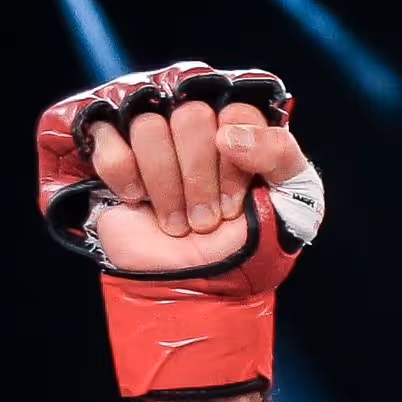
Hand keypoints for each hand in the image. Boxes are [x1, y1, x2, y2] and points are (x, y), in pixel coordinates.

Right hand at [90, 103, 313, 274]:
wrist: (195, 290)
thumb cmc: (245, 248)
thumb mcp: (293, 206)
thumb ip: (282, 155)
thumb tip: (226, 133)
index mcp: (237, 123)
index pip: (235, 111)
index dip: (233, 165)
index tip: (232, 206)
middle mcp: (193, 117)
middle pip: (191, 116)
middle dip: (198, 181)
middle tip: (204, 219)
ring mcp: (150, 128)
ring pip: (149, 127)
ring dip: (165, 188)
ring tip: (175, 220)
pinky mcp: (109, 145)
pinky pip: (107, 137)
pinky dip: (124, 177)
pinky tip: (136, 199)